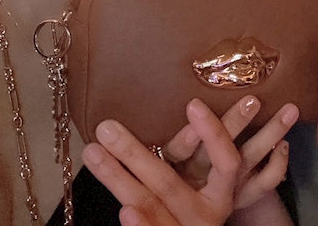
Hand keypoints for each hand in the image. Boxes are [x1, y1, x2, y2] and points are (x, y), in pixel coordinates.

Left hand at [83, 98, 240, 225]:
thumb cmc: (197, 205)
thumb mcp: (207, 184)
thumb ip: (199, 154)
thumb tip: (192, 106)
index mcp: (221, 194)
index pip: (224, 161)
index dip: (213, 134)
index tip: (194, 104)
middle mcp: (206, 214)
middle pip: (169, 183)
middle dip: (133, 153)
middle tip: (107, 128)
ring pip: (148, 204)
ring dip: (117, 177)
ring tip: (93, 153)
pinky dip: (138, 225)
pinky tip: (124, 211)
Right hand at [162, 96, 298, 209]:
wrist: (185, 212)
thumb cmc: (168, 176)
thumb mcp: (161, 157)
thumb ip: (169, 137)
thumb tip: (175, 103)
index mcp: (175, 166)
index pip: (179, 150)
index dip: (189, 133)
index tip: (195, 105)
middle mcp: (202, 176)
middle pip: (218, 151)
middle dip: (235, 123)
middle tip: (252, 101)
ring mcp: (226, 187)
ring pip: (249, 158)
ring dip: (270, 133)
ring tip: (289, 111)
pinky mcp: (242, 195)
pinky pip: (264, 183)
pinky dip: (277, 164)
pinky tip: (284, 144)